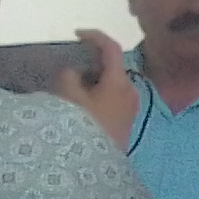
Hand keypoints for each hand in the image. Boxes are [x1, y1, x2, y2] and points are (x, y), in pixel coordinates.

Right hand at [63, 29, 138, 148]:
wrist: (96, 164)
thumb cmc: (84, 126)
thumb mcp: (68, 96)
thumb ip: (69, 76)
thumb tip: (74, 73)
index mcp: (120, 82)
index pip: (112, 48)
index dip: (95, 36)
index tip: (76, 34)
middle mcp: (131, 92)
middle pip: (113, 66)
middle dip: (92, 60)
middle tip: (71, 62)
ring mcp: (131, 108)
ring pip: (112, 83)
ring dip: (94, 78)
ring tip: (72, 83)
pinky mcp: (126, 121)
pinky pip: (112, 97)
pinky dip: (98, 91)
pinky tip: (81, 101)